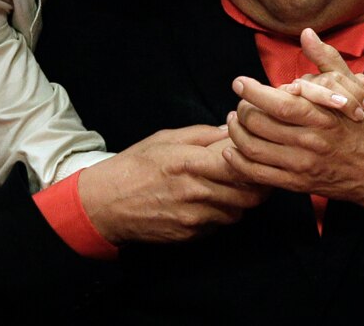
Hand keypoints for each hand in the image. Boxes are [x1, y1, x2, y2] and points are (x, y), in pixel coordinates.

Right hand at [78, 125, 269, 244]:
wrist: (106, 203)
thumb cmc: (135, 166)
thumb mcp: (166, 139)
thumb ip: (202, 135)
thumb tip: (230, 130)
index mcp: (190, 163)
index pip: (240, 165)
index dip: (254, 161)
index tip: (256, 154)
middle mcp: (195, 192)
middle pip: (247, 194)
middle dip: (257, 184)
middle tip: (256, 173)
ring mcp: (193, 217)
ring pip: (237, 212)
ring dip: (241, 200)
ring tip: (232, 187)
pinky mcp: (189, 234)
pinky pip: (219, 225)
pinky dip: (222, 214)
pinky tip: (211, 202)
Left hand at [222, 32, 363, 212]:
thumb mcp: (353, 89)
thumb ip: (327, 59)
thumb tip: (307, 33)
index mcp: (323, 116)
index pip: (279, 104)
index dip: (252, 92)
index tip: (239, 82)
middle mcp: (310, 142)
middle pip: (260, 124)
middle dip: (242, 110)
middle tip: (241, 102)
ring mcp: (302, 166)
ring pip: (253, 149)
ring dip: (235, 133)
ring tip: (234, 121)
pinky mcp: (297, 184)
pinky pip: (258, 175)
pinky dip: (238, 162)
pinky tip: (231, 150)